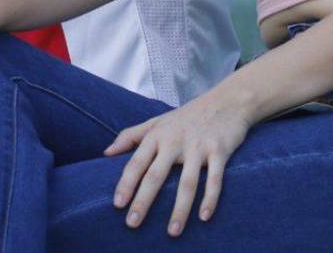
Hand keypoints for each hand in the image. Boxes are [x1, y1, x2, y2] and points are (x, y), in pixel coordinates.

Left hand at [104, 91, 251, 236]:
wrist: (226, 101)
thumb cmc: (187, 116)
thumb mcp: (156, 121)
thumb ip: (131, 135)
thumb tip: (107, 152)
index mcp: (157, 135)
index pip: (137, 162)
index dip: (126, 183)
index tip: (117, 204)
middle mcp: (175, 140)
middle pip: (156, 175)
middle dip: (143, 200)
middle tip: (132, 223)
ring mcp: (198, 146)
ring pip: (187, 182)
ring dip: (179, 209)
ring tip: (172, 231)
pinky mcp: (219, 150)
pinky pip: (214, 179)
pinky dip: (210, 198)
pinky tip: (204, 217)